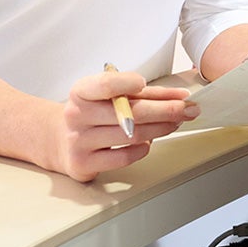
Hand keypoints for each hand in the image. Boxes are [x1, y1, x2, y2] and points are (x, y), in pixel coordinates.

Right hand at [51, 68, 195, 180]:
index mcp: (81, 92)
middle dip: (165, 110)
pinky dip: (142, 149)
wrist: (60, 140)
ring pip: (131, 135)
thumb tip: (179, 97)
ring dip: (160, 128)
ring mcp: (79, 141)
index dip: (127, 83)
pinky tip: (149, 142)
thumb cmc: (93, 114)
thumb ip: (143, 94)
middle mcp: (77, 115)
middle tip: (187, 109)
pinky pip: (123, 157)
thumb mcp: (110, 97)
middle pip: (130, 113)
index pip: (106, 84)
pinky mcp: (84, 163)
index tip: (145, 83)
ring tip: (175, 123)